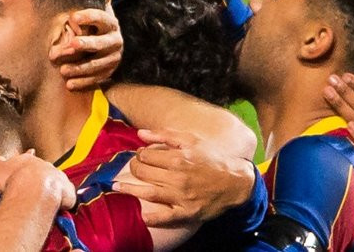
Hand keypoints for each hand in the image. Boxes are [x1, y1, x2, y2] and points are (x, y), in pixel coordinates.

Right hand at [0, 151, 76, 209]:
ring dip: (53, 187)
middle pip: (44, 169)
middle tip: (34, 187)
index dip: (29, 156)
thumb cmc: (13, 179)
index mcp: (28, 160)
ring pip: (57, 180)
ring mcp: (58, 176)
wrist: (32, 189)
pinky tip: (60, 205)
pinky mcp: (68, 190)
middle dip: (40, 176)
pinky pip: (68, 195)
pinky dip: (65, 199)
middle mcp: (45, 165)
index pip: (28, 156)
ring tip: (47, 198)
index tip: (31, 152)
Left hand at [51, 7, 122, 90]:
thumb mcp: (103, 12)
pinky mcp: (109, 74)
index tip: (73, 16)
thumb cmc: (99, 28)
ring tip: (63, 70)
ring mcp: (113, 60)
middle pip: (100, 44)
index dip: (89, 17)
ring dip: (79, 68)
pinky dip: (82, 83)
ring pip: (97, 65)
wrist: (112, 51)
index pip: (102, 18)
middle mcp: (116, 42)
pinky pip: (96, 80)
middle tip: (70, 45)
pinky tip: (69, 85)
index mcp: (112, 24)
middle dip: (85, 45)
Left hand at [114, 128, 254, 225]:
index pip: (146, 156)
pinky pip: (166, 217)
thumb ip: (164, 136)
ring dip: (130, 190)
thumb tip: (140, 134)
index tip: (141, 155)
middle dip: (134, 168)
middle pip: (144, 173)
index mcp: (178, 158)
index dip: (140, 154)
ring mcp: (182, 197)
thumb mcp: (191, 141)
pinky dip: (152, 218)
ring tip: (116, 188)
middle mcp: (178, 178)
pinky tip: (142, 216)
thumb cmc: (213, 158)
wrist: (237, 181)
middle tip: (133, 168)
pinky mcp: (188, 213)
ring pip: (148, 193)